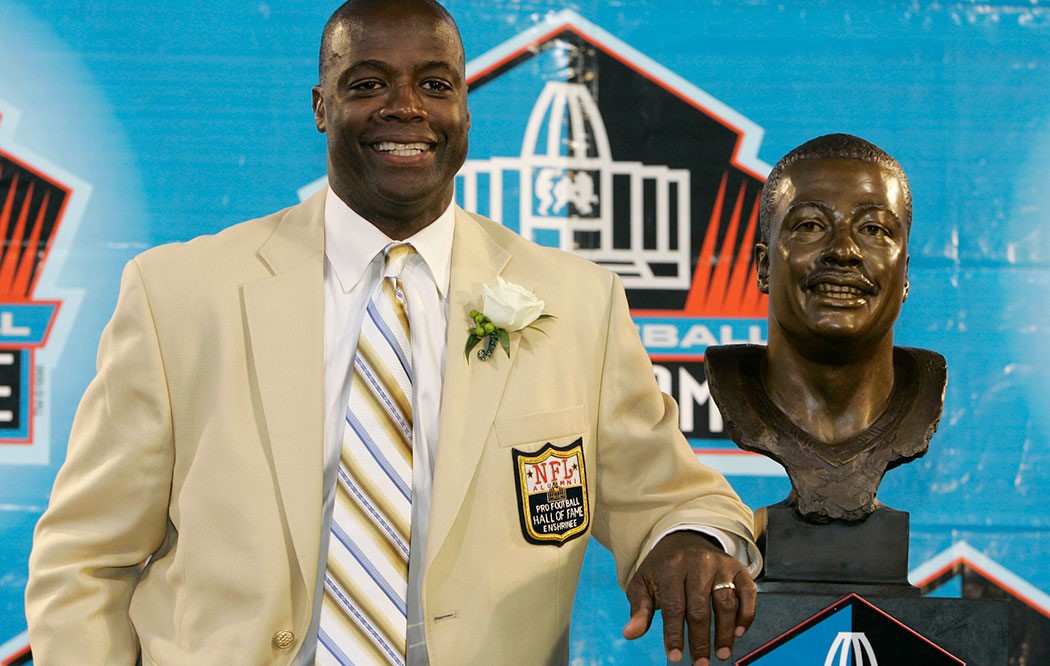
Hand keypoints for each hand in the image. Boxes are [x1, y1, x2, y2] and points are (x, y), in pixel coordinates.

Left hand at [622, 531, 755, 664]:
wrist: (684, 541)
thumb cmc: (662, 569)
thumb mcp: (644, 584)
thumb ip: (639, 610)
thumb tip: (630, 633)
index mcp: (671, 566)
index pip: (674, 606)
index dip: (674, 634)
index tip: (675, 657)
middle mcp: (698, 562)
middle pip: (700, 608)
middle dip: (700, 640)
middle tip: (700, 663)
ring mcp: (721, 565)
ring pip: (725, 603)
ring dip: (724, 633)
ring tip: (721, 654)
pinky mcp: (738, 569)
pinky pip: (748, 593)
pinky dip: (746, 614)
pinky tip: (738, 633)